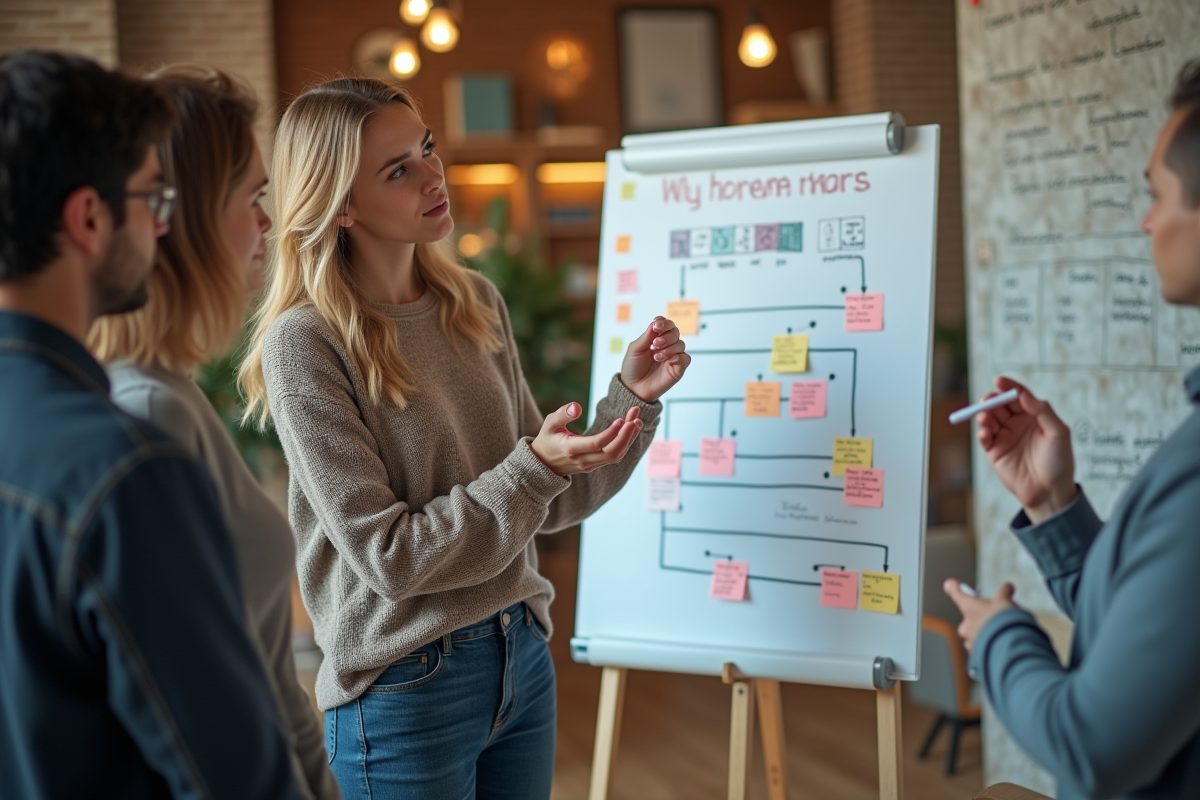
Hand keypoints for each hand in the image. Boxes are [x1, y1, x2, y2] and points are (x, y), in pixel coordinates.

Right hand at [530, 401, 642, 476]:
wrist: (543, 464)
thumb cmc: (547, 439)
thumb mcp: (549, 423)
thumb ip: (562, 414)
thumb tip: (577, 406)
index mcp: (571, 449)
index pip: (596, 443)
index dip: (611, 433)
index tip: (622, 419)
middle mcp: (583, 460)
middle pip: (612, 453)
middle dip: (627, 435)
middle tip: (635, 417)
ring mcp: (590, 465)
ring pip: (616, 456)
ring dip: (628, 438)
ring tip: (636, 420)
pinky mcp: (595, 465)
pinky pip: (614, 456)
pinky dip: (624, 443)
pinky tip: (630, 428)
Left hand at [621, 316, 691, 402]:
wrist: (633, 388)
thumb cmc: (633, 368)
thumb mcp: (635, 349)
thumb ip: (646, 336)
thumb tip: (655, 323)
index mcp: (656, 338)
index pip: (666, 325)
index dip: (663, 322)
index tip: (656, 326)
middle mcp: (667, 346)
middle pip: (675, 332)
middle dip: (666, 336)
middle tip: (655, 344)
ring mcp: (673, 357)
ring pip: (681, 344)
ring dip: (669, 348)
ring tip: (656, 357)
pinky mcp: (678, 369)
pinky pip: (686, 358)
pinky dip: (678, 357)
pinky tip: (668, 361)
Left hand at [944, 579, 1016, 653]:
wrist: (1010, 649)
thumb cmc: (1004, 622)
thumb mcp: (1005, 602)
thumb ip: (1004, 593)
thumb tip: (1007, 587)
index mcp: (969, 608)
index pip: (957, 594)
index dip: (955, 588)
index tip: (950, 584)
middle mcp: (966, 626)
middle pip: (971, 617)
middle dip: (982, 617)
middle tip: (997, 617)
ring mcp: (971, 642)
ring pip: (977, 634)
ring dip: (987, 633)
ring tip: (1004, 633)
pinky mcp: (978, 657)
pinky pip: (983, 649)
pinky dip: (991, 646)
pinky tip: (1003, 645)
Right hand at [976, 376, 1076, 522]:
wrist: (1050, 491)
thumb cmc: (1059, 461)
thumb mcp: (1058, 432)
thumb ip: (1043, 411)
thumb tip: (1023, 394)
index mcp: (1033, 416)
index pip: (1018, 396)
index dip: (1008, 387)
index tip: (999, 381)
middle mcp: (1017, 424)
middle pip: (1000, 405)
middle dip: (992, 399)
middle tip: (988, 399)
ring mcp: (1004, 437)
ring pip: (989, 419)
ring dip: (984, 414)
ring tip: (984, 416)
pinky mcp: (994, 452)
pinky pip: (984, 438)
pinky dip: (981, 432)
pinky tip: (985, 432)